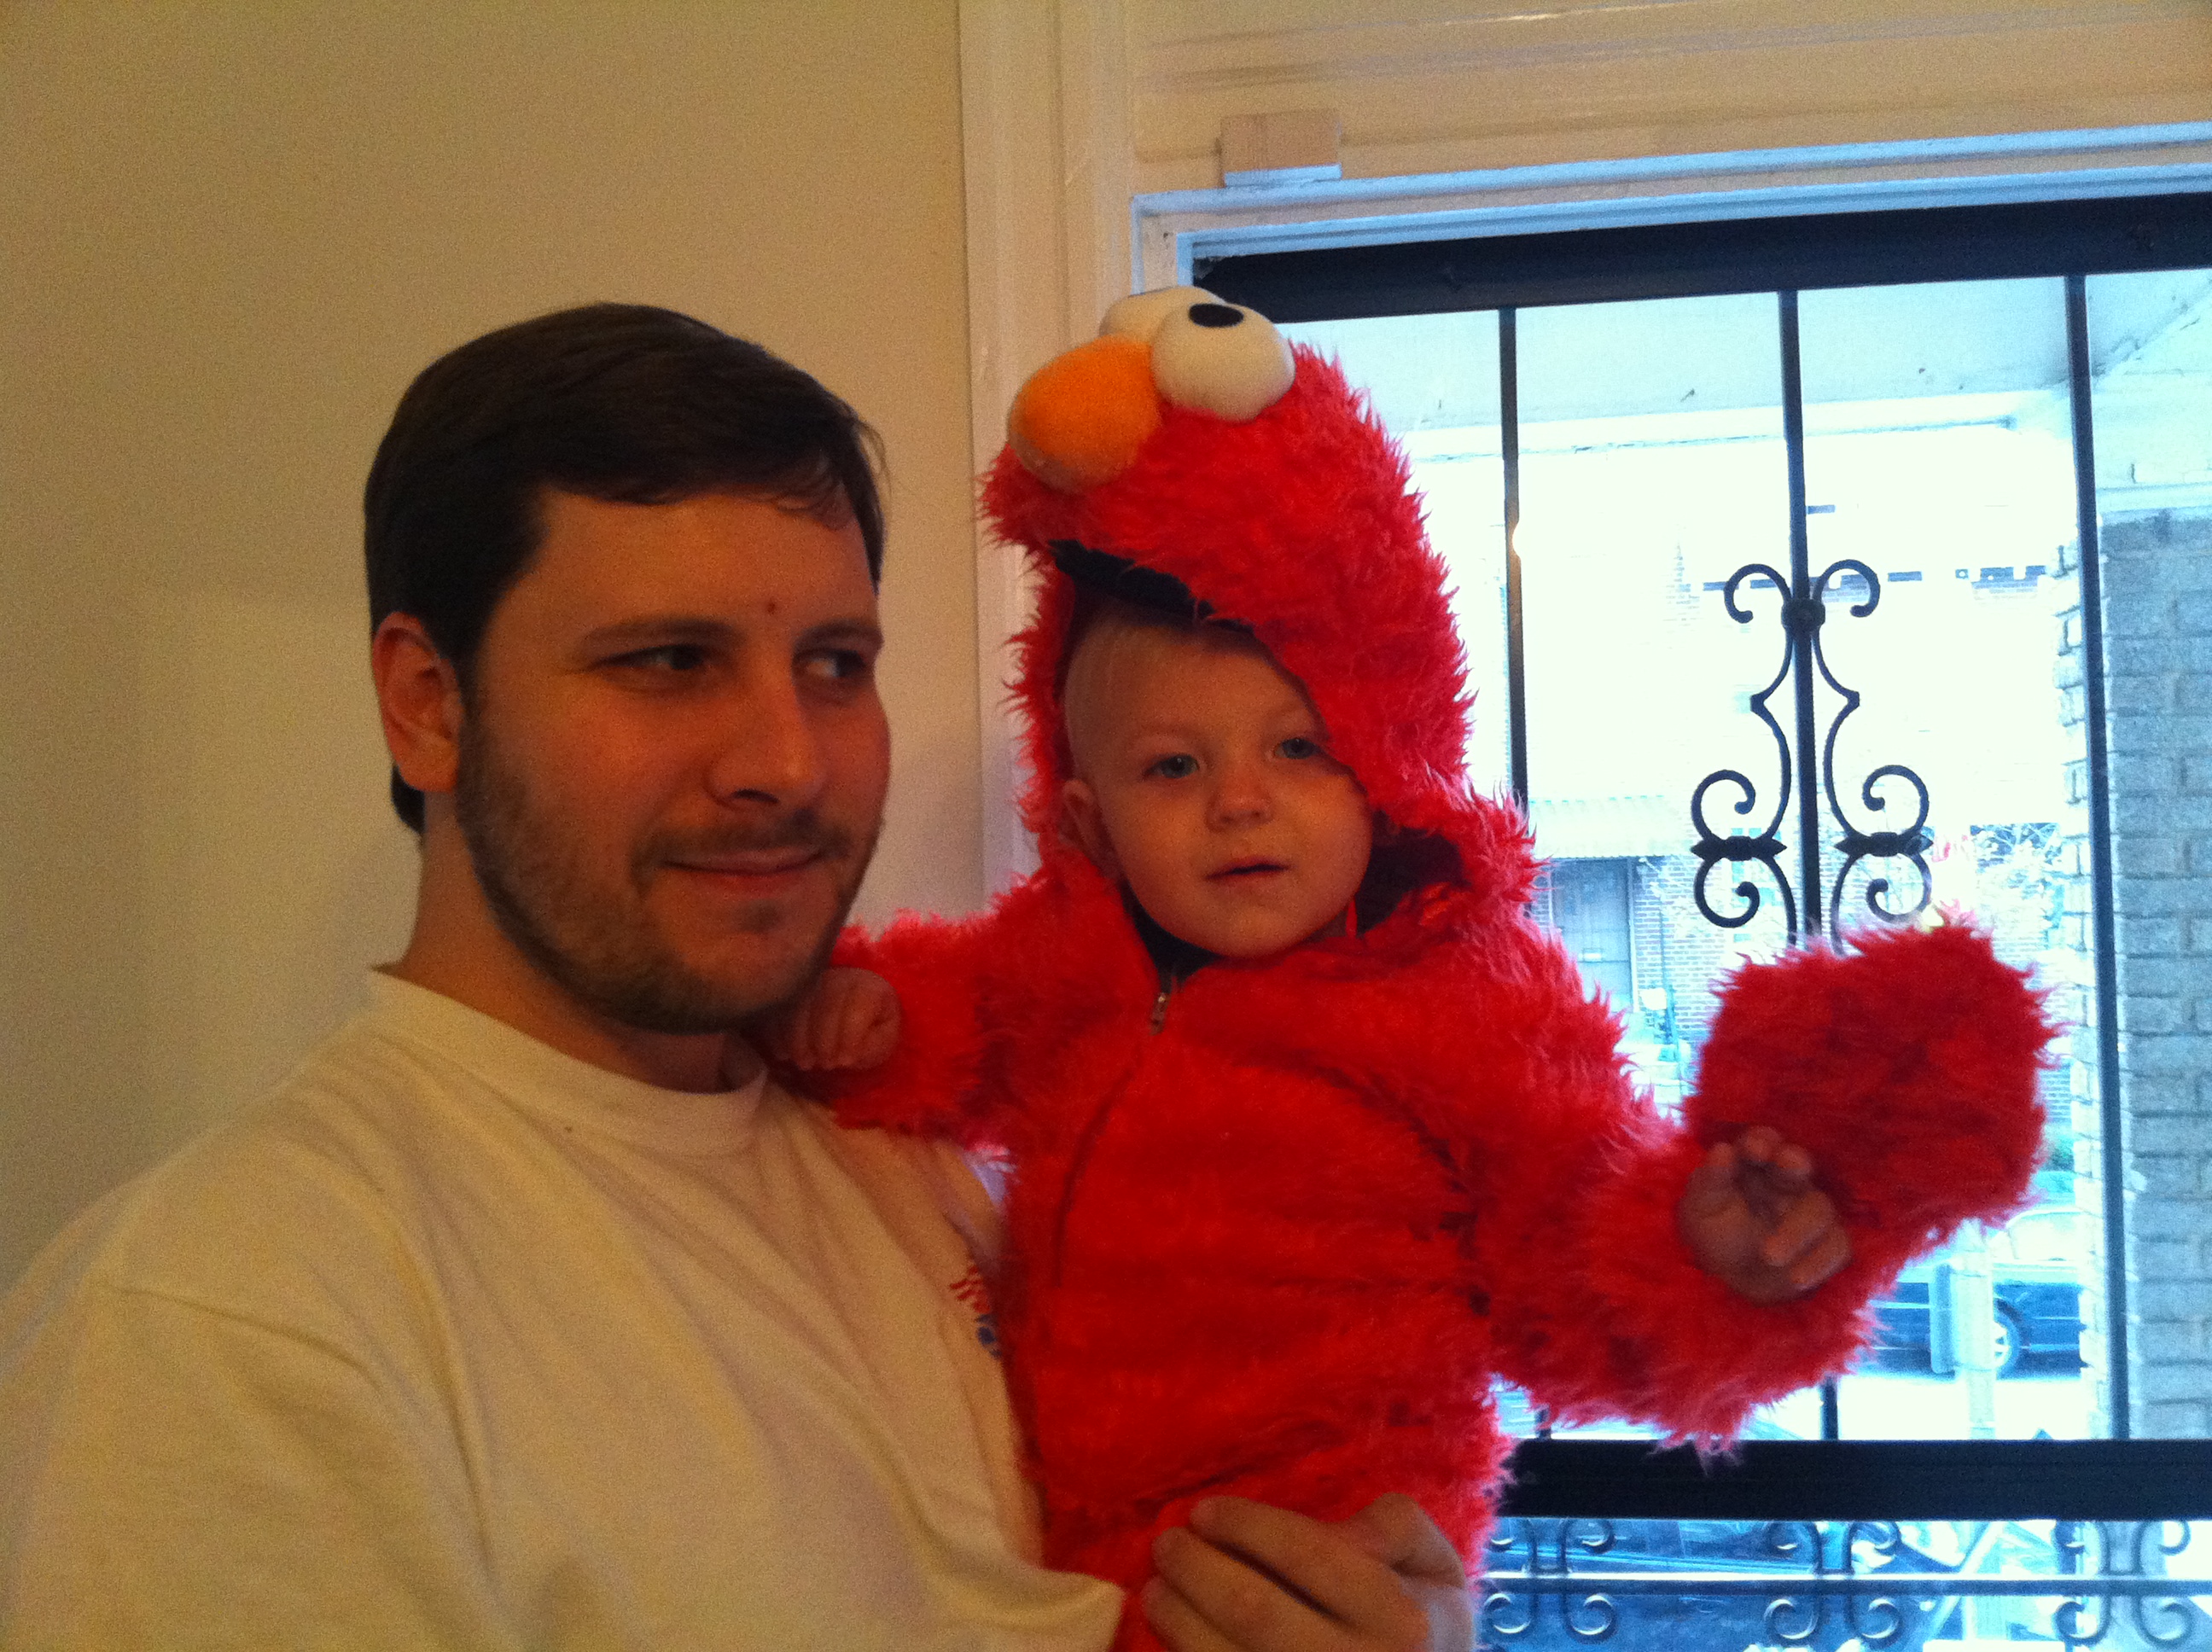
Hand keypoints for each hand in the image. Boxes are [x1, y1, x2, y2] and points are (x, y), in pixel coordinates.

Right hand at [753, 967, 900, 1070]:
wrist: (855, 1018)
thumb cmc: (871, 1031)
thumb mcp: (882, 1042)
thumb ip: (871, 1045)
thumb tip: (845, 1055)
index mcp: (869, 986)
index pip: (858, 1004)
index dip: (850, 1036)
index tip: (845, 1062)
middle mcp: (839, 977)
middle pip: (826, 1000)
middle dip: (823, 1039)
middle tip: (824, 1066)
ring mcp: (811, 981)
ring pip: (799, 1004)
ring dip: (799, 1038)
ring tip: (805, 1064)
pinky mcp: (789, 992)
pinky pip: (777, 1009)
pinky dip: (778, 1034)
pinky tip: (784, 1055)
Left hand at [1144, 1494, 1473, 1651]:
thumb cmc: (1425, 1625)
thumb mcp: (1436, 1565)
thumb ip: (1394, 1526)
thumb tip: (1337, 1529)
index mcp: (1401, 1618)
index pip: (1309, 1555)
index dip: (1245, 1525)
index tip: (1206, 1511)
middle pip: (1253, 1611)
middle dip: (1196, 1569)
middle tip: (1167, 1544)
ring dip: (1178, 1619)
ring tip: (1157, 1588)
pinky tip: (1173, 1636)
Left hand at [1678, 1125, 1851, 1303]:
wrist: (1732, 1280)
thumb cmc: (1715, 1232)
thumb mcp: (1701, 1207)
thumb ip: (1710, 1180)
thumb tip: (1722, 1151)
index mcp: (1754, 1166)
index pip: (1762, 1142)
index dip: (1762, 1141)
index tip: (1754, 1149)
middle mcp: (1787, 1182)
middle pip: (1798, 1163)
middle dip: (1794, 1161)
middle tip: (1788, 1163)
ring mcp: (1811, 1211)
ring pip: (1818, 1209)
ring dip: (1796, 1232)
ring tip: (1769, 1256)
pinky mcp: (1829, 1242)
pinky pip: (1835, 1247)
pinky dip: (1817, 1263)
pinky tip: (1796, 1279)